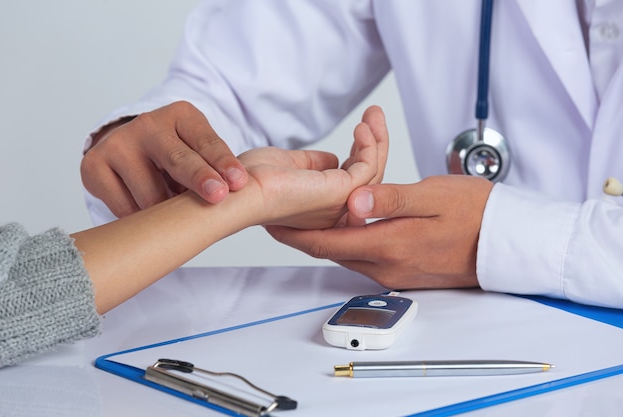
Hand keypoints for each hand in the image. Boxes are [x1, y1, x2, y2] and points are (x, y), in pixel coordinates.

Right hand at [80, 101, 248, 216]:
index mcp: (181, 116)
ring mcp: (118, 143)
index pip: (206, 141)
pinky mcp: (93, 165)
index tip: (237, 182)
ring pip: (151, 195)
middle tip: (217, 196)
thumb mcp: (199, 153)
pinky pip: (125, 208)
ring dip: (168, 213)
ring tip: (175, 216)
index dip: (223, 162)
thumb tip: (230, 198)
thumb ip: (214, 170)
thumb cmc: (176, 157)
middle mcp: (148, 125)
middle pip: (177, 159)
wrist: (128, 150)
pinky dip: (141, 219)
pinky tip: (148, 216)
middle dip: (199, 178)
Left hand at [239, 105, 387, 228]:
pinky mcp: (340, 194)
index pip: (353, 181)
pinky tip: (362, 128)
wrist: (238, 187)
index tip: (362, 130)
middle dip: (376, 142)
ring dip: (377, 139)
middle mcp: (333, 211)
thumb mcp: (289, 164)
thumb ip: (313, 163)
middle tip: (375, 115)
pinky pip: (367, 169)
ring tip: (374, 113)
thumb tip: (333, 158)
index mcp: (320, 207)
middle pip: (368, 177)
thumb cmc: (252, 180)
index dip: (361, 153)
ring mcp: (338, 205)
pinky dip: (370, 146)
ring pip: (372, 172)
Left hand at [266, 175, 492, 288]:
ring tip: (309, 211)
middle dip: (303, 232)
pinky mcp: (405, 271)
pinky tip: (348, 222)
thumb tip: (351, 202)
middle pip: (330, 251)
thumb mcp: (434, 196)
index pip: (325, 244)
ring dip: (327, 234)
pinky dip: (349, 240)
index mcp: (390, 246)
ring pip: (347, 253)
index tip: (269, 221)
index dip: (291, 233)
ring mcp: (396, 272)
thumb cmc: (477, 214)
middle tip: (282, 212)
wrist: (509, 242)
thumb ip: (390, 200)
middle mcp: (387, 266)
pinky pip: (366, 257)